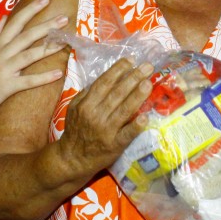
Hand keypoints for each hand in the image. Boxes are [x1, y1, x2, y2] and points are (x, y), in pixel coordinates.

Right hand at [0, 0, 68, 117]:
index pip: (16, 22)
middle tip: (64, 18)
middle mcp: (2, 54)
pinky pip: (27, 81)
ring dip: (48, 48)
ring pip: (28, 55)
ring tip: (64, 42)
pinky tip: (58, 73)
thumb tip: (4, 16)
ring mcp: (5, 69)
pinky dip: (43, 78)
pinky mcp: (7, 86)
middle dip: (45, 26)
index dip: (31, 9)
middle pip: (26, 36)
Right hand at [57, 58, 153, 177]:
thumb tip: (105, 78)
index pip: (104, 82)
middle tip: (148, 66)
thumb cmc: (75, 130)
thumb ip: (87, 93)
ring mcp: (106, 130)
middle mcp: (95, 114)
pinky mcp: (114, 144)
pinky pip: (126, 134)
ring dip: (137, 95)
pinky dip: (135, 125)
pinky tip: (145, 117)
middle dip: (133, 77)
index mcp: (86, 104)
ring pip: (124, 109)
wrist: (72, 158)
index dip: (118, 70)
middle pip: (117, 93)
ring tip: (149, 83)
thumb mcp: (74, 108)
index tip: (132, 60)